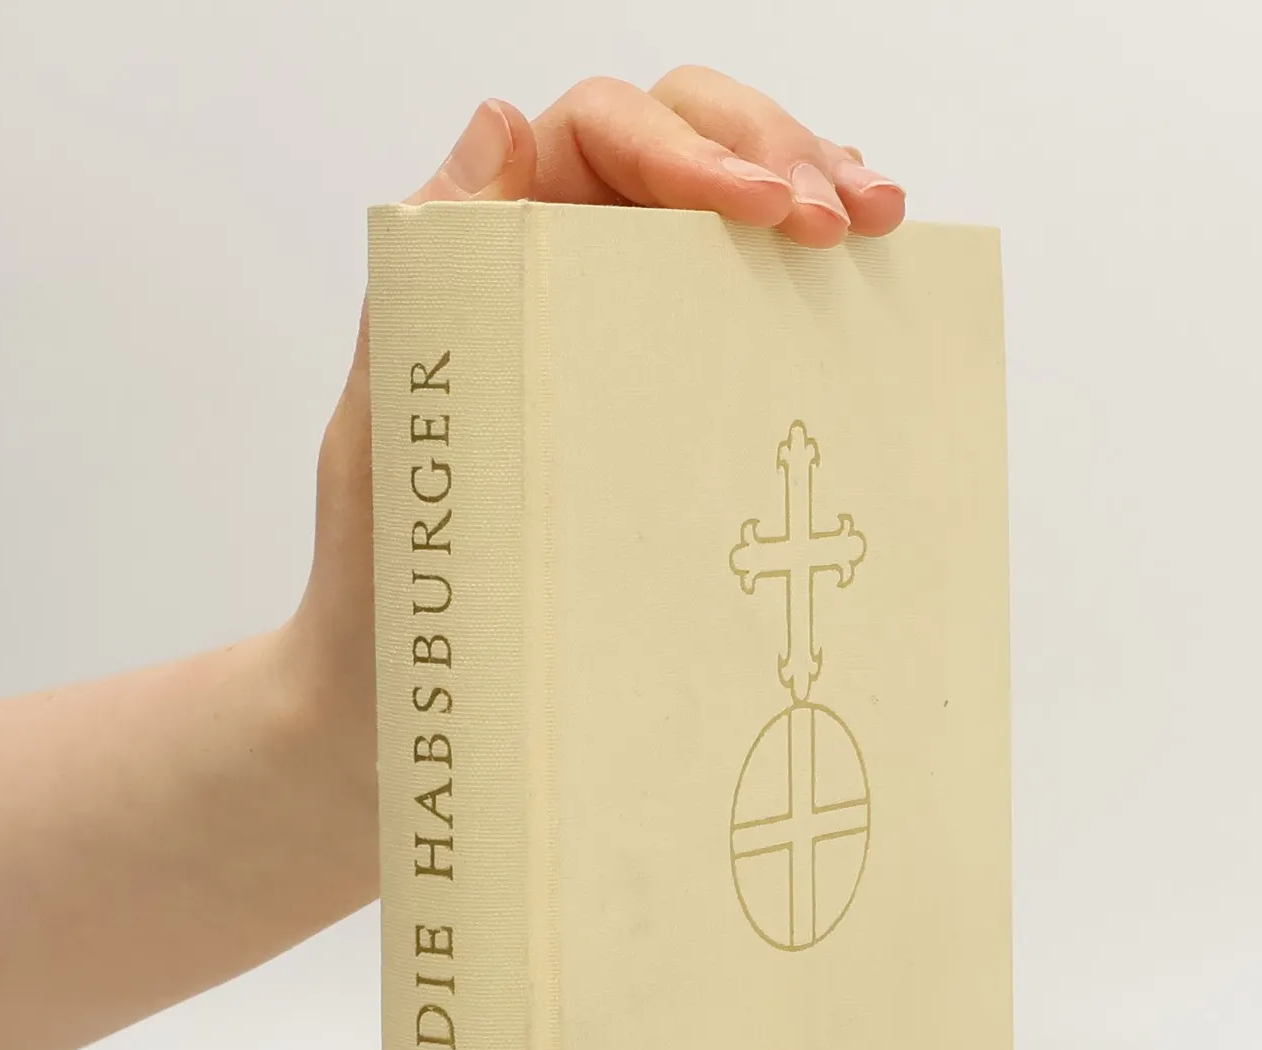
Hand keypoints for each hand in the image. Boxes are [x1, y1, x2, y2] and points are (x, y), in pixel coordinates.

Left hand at [285, 68, 905, 729]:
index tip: (761, 212)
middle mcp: (562, 276)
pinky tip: (864, 286)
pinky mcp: (674, 412)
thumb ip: (431, 277)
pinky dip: (817, 290)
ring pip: (734, 219)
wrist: (413, 715)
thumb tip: (500, 122)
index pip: (603, 137)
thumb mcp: (387, 425)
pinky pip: (756, 319)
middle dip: (777, 156)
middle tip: (844, 220)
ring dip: (818, 193)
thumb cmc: (386, 585)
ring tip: (875, 227)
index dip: (691, 146)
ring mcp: (625, 340)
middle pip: (689, 145)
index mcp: (491, 254)